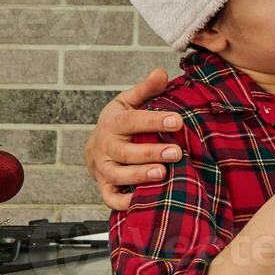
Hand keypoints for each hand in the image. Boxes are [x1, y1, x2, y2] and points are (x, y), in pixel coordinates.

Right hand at [86, 69, 182, 209]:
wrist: (95, 146)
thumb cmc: (120, 122)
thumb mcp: (129, 102)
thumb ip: (147, 89)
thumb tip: (162, 72)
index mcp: (113, 123)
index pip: (132, 121)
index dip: (154, 121)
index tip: (178, 120)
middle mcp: (105, 146)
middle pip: (125, 151)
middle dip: (151, 152)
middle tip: (177, 152)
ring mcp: (103, 168)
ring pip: (117, 175)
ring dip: (138, 176)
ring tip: (162, 174)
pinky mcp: (104, 187)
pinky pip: (111, 199)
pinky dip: (124, 202)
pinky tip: (144, 199)